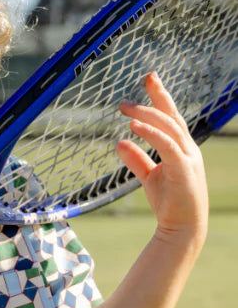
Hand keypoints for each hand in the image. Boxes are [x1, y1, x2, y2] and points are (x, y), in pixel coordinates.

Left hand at [117, 72, 208, 252]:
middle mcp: (189, 149)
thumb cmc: (169, 203)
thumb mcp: (149, 177)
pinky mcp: (184, 170)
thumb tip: (119, 142)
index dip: (161, 96)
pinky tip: (134, 127)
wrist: (182, 230)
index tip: (149, 77)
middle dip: (159, 95)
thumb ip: (136, 159)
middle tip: (143, 79)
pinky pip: (168, 146)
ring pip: (170, 128)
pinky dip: (151, 134)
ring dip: (148, 115)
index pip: (171, 116)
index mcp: (182, 148)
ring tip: (127, 107)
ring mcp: (189, 159)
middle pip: (173, 116)